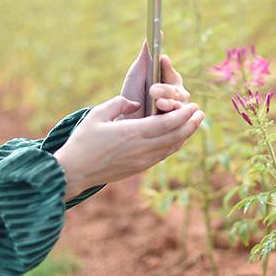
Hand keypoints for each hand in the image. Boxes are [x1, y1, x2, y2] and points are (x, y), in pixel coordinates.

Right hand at [54, 95, 204, 197]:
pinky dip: (174, 145)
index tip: (193, 105)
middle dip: (191, 124)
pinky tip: (177, 138)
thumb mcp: (97, 115)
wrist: (74, 171)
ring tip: (194, 124)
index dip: (183, 115)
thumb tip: (135, 103)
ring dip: (185, 135)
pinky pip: (162, 155)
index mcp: (132, 133)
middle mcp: (141, 148)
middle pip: (175, 136)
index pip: (166, 123)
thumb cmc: (83, 141)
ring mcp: (142, 161)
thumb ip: (118, 104)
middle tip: (201, 113)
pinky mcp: (139, 168)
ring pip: (171, 147)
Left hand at [119, 40, 190, 118]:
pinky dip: (175, 117)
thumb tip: (153, 33)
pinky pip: (181, 120)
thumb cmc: (132, 95)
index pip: (171, 71)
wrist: (126, 122)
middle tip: (153, 90)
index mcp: (167, 79)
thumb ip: (147, 56)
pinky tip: (169, 115)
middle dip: (165, 89)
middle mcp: (176, 93)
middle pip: (176, 88)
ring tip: (158, 103)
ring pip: (180, 104)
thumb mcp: (137, 74)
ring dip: (169, 103)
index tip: (162, 59)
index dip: (167, 67)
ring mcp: (178, 110)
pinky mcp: (178, 124)